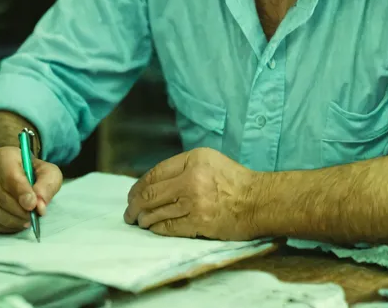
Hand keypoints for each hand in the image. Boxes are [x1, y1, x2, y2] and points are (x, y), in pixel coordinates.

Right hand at [0, 146, 62, 233]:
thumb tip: (40, 206)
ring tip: (25, 221)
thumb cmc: (33, 173)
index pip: (10, 175)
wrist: (19, 176)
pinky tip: (14, 223)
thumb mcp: (47, 172)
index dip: (21, 191)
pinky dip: (2, 226)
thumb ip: (47, 185)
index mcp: (5, 156)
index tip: (32, 205)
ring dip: (10, 220)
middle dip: (18, 209)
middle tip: (31, 217)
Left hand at [124, 147, 260, 239]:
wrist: (258, 200)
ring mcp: (194, 201)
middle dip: (135, 204)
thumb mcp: (209, 160)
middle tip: (129, 212)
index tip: (133, 194)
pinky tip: (153, 228)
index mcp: (194, 159)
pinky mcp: (198, 222)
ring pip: (157, 212)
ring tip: (139, 221)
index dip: (139, 185)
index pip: (156, 172)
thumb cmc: (234, 180)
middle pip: (151, 193)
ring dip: (144, 219)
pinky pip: (169, 227)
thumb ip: (184, 166)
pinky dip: (157, 229)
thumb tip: (156, 181)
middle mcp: (191, 178)